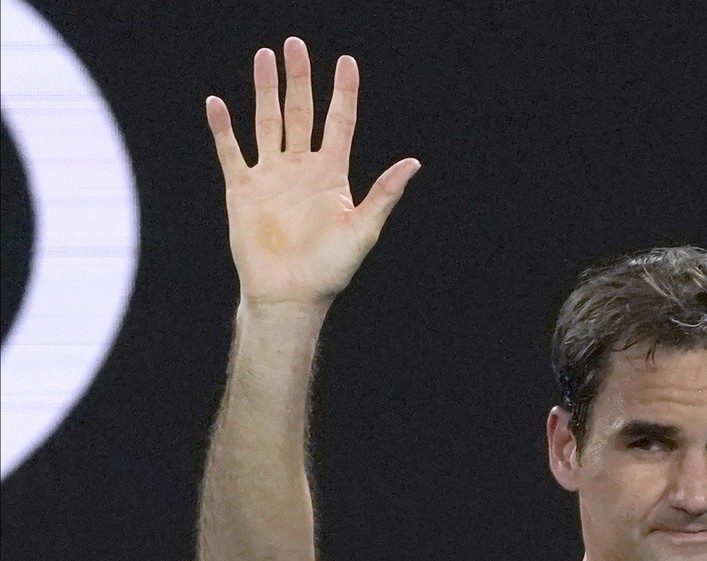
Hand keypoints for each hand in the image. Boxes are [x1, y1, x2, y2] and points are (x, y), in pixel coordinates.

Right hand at [206, 38, 419, 306]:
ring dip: (264, 90)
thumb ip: (384, 194)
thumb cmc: (330, 269)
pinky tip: (217, 103)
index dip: (343, 93)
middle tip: (294, 44)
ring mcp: (271, 177)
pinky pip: (232, 152)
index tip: (346, 61)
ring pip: (267, 122)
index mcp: (332, 176)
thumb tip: (413, 163)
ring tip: (264, 57)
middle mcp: (301, 169)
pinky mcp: (243, 190)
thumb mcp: (363, 229)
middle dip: (298, 79)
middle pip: (300, 113)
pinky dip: (223, 128)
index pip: (339, 124)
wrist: (289, 295)